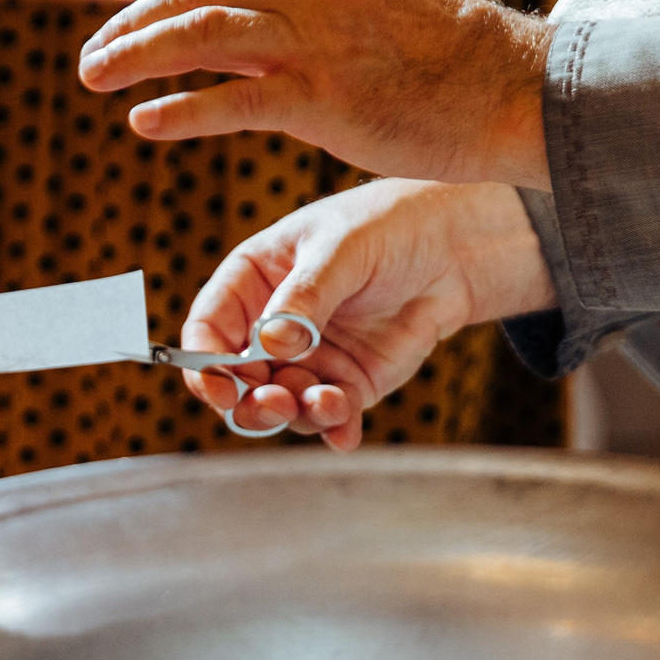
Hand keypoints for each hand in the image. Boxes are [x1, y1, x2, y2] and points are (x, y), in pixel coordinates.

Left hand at [77, 0, 552, 184]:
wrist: (514, 90)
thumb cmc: (451, 57)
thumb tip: (270, 17)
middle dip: (131, 20)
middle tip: (91, 53)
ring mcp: (318, 41)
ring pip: (199, 34)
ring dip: (135, 55)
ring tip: (94, 78)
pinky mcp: (324, 100)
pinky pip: (231, 100)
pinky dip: (179, 110)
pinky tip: (144, 122)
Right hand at [179, 178, 555, 449]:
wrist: (455, 247)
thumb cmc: (389, 226)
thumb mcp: (341, 250)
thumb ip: (305, 298)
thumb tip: (272, 344)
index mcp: (253, 281)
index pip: (208, 328)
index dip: (204, 362)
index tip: (217, 386)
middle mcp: (272, 327)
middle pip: (238, 380)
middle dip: (251, 400)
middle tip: (277, 402)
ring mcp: (310, 359)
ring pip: (281, 405)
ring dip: (297, 414)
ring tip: (330, 402)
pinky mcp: (349, 382)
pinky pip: (329, 416)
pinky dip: (334, 429)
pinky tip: (344, 433)